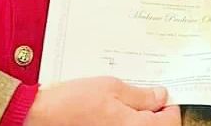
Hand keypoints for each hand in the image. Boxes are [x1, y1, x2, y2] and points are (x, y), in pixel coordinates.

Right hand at [25, 77, 179, 125]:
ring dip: (140, 120)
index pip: (170, 121)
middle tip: (150, 99)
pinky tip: (115, 114)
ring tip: (130, 105)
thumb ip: (140, 95)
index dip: (170, 106)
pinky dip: (125, 123)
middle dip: (156, 114)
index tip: (164, 96)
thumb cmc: (73, 103)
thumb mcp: (111, 88)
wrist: (41, 118)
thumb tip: (160, 97)